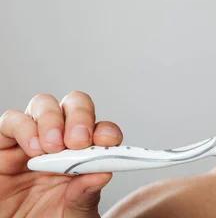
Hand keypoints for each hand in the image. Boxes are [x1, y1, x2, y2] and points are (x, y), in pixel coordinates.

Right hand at [0, 91, 122, 217]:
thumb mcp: (74, 214)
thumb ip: (86, 195)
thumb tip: (102, 174)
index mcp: (84, 154)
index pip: (101, 129)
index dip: (106, 130)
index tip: (109, 141)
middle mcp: (60, 140)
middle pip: (74, 104)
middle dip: (80, 116)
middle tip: (78, 141)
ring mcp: (31, 140)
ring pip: (44, 104)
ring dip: (52, 120)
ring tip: (53, 148)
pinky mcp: (3, 146)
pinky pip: (11, 121)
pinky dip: (24, 128)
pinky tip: (33, 150)